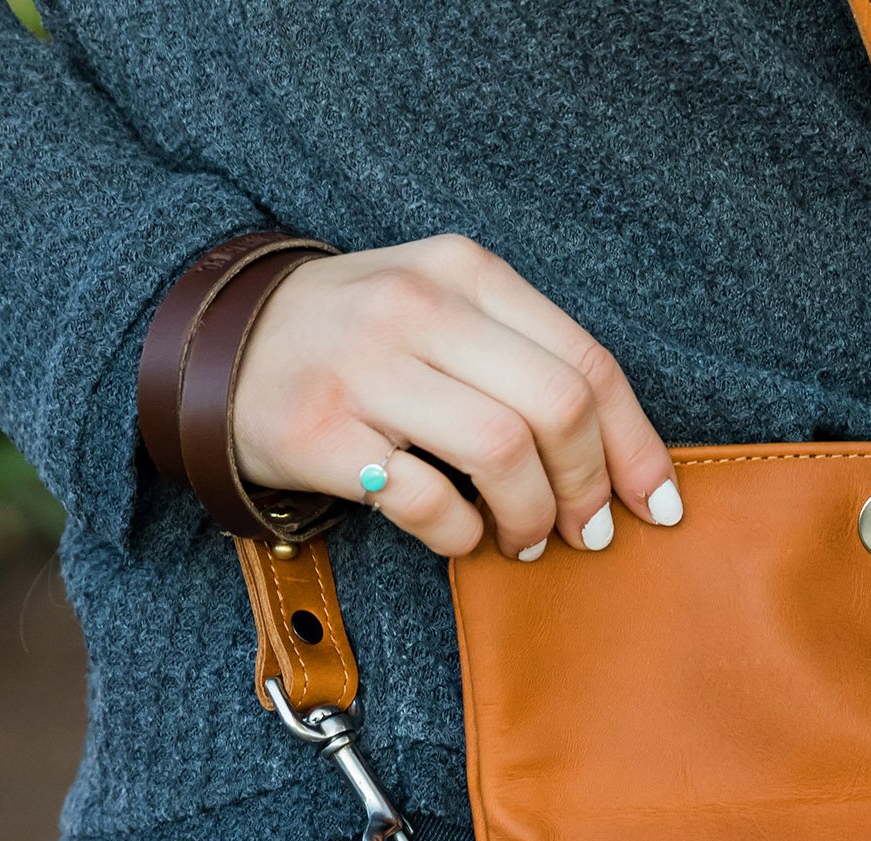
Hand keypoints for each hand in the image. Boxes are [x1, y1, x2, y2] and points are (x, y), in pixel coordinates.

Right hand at [230, 234, 679, 558]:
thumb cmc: (360, 344)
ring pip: (503, 451)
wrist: (215, 343)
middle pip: (558, 407)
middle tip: (583, 532)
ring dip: (530, 516)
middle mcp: (417, 307)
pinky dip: (461, 533)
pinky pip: (427, 498)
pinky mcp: (316, 430)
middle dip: (588, 487)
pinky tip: (460, 535)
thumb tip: (624, 461)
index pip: (587, 362)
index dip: (636, 446)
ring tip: (521, 539)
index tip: (656, 505)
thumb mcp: (444, 314)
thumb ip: (527, 362)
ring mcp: (363, 367)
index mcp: (465, 272)